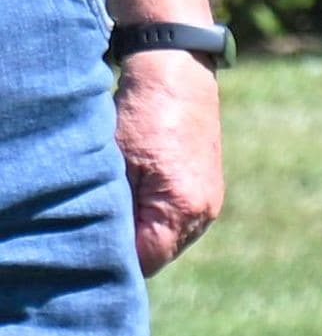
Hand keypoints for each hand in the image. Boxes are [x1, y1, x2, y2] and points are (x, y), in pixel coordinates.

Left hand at [114, 50, 224, 274]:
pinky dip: (159, 213)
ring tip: (126, 198)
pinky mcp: (209, 192)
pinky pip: (181, 219)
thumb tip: (113, 244)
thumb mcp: (119, 163)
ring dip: (147, 227)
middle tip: (106, 220)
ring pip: (171, 237)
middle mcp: (203, 214)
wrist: (180, 76)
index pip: (147, 259)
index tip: (98, 243)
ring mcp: (210, 204)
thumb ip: (120, 209)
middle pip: (162, 252)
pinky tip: (143, 189)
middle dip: (134, 244)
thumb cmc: (144, 115)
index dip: (120, 256)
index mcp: (182, 209)